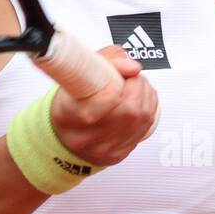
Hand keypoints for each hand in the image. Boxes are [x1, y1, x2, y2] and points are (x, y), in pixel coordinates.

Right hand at [49, 45, 158, 166]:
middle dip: (136, 85)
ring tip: (133, 85)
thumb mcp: (75, 75)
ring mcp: (106, 147)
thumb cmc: (70, 104)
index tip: (119, 77)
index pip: (93, 110)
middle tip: (129, 75)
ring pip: (142, 116)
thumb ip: (104, 61)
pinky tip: (138, 100)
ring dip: (145, 93)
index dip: (112, 91)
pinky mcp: (122, 152)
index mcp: (69, 115)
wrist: (66, 136)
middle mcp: (86, 136)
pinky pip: (147, 126)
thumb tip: (131, 67)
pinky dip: (149, 107)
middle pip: (127, 110)